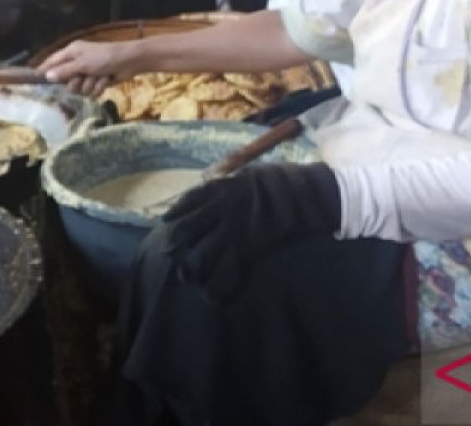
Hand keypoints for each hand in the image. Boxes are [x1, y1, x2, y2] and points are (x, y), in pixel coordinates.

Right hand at [40, 40, 139, 96]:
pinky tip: (106, 81)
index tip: (36, 82)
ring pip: (80, 89)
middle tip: (82, 78)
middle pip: (66, 82)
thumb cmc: (104, 57)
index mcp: (71, 53)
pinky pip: (91, 92)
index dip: (44, 71)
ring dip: (90, 86)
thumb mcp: (82, 63)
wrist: (129, 61)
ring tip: (98, 78)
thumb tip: (46, 76)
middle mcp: (77, 63)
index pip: (51, 62)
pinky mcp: (97, 82)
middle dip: (76, 83)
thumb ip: (64, 70)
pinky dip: (99, 87)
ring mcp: (87, 73)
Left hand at [162, 163, 340, 299]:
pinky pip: (228, 270)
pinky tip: (210, 296)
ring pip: (203, 251)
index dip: (177, 210)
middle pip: (190, 227)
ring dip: (191, 266)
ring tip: (185, 276)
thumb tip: (220, 185)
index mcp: (225, 187)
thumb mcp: (252, 174)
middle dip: (176, 241)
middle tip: (166, 253)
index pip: (192, 198)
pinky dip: (218, 285)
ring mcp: (235, 229)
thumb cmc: (281, 181)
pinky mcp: (248, 247)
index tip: (165, 219)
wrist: (305, 194)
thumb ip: (233, 182)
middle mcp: (223, 208)